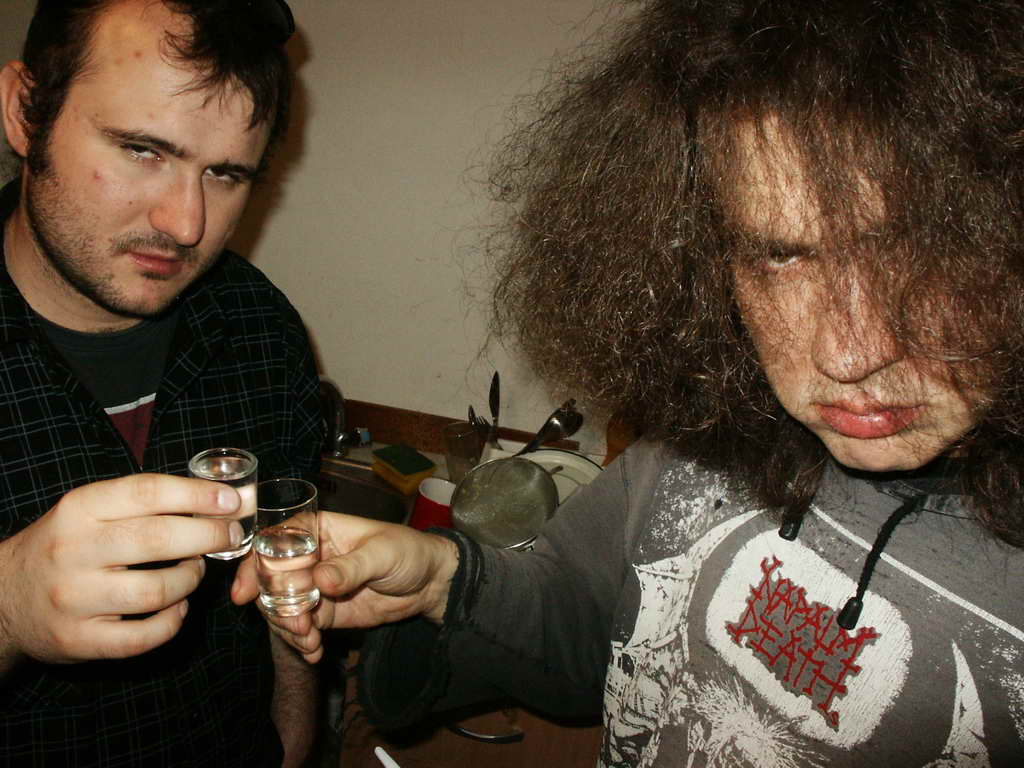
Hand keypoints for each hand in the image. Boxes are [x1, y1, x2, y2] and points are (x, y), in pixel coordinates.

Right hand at [0, 474, 244, 667]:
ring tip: (193, 571)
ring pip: (156, 590)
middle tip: (229, 535)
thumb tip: (216, 499)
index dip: (196, 495)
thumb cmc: (66, 545)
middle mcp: (73, 550)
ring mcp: (73, 598)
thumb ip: (145, 503)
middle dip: (208, 535)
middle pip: (158, 539)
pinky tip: (177, 608)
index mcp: (80, 509)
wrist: (5, 596)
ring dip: (190, 579)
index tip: (231, 500)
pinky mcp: (77, 640)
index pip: (147, 492)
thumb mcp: (91, 511)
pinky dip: (171, 622)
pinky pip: (142, 637)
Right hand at [232, 513, 458, 662]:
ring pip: (281, 606)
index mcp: (319, 530)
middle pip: (271, 578)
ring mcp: (314, 587)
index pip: (277, 541)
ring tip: (309, 642)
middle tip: (299, 625)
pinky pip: (300, 628)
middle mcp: (310, 557)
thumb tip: (320, 580)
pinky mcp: (324, 613)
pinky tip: (312, 653)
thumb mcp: (383, 554)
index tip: (248, 591)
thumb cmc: (409, 552)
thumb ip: (351, 567)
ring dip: (288, 628)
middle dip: (277, 605)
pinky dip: (300, 642)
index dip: (257, 563)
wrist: (430, 584)